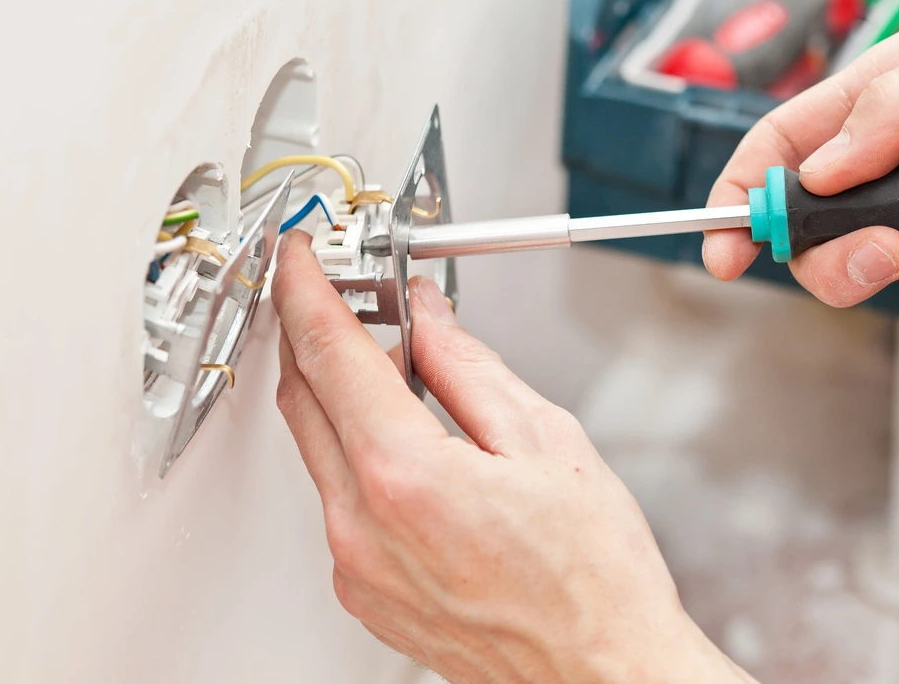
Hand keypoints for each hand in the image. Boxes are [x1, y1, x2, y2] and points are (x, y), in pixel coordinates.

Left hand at [271, 231, 753, 683]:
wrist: (599, 673)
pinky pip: (336, 499)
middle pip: (303, 396)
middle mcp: (361, 525)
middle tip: (352, 298)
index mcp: (406, 475)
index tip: (299, 256)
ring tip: (404, 373)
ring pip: (317, 448)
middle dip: (315, 332)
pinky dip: (357, 453)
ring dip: (343, 395)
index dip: (306, 287)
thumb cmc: (592, 578)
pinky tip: (410, 443)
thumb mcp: (547, 441)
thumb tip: (427, 318)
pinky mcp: (361, 591)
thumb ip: (469, 367)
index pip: (329, 350)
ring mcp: (354, 565)